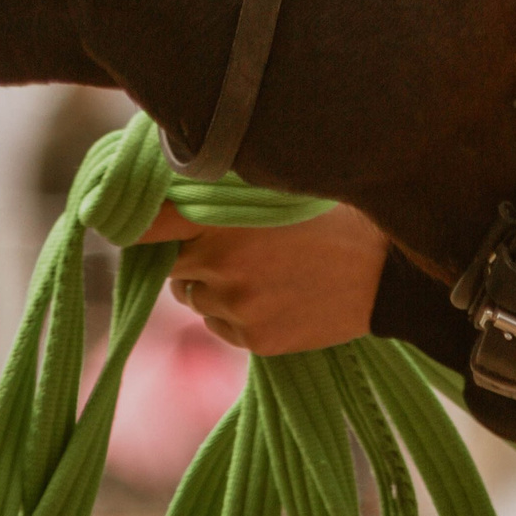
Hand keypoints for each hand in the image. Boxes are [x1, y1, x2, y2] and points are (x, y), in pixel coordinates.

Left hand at [134, 202, 388, 355]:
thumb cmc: (334, 212)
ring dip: (212, 283)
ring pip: (194, 297)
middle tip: (230, 240)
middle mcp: (219, 264)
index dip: (133, 222)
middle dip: (190, 254)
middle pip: (172, 264)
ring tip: (262, 266)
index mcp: (220, 217)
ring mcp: (236, 306)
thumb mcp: (276, 184)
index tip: (126, 219)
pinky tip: (277, 293)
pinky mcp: (255, 339)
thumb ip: (222, 186)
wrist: (388, 271)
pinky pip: (222, 325)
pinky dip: (237, 311)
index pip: (146, 224)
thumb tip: (166, 176)